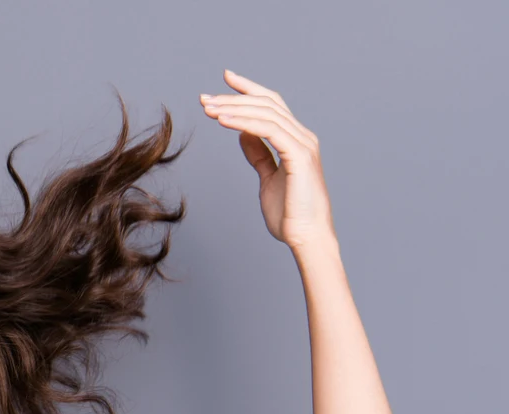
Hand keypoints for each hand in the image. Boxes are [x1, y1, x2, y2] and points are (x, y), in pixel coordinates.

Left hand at [200, 69, 335, 252]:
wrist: (306, 237)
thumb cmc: (289, 213)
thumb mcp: (268, 178)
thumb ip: (259, 155)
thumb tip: (244, 134)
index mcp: (295, 140)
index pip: (272, 104)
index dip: (249, 89)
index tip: (225, 79)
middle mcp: (302, 137)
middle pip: (266, 104)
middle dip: (233, 98)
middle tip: (204, 98)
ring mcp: (303, 145)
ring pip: (266, 113)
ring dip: (234, 108)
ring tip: (208, 108)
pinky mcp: (299, 156)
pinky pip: (268, 130)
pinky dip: (243, 122)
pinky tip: (223, 121)